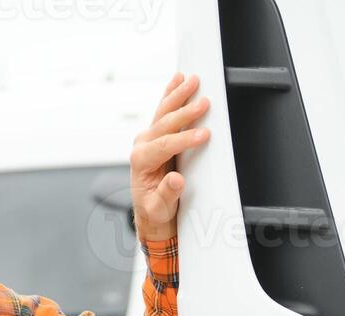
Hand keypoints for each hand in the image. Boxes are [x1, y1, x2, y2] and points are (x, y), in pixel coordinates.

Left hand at [130, 72, 210, 242]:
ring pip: (164, 111)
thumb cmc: (155, 208)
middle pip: (165, 123)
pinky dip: (172, 93)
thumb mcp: (160, 208)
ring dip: (179, 95)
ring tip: (193, 81)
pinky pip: (164, 110)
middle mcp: (142, 145)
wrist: (150, 208)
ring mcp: (148, 137)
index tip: (203, 135)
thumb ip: (167, 194)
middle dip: (185, 112)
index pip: (165, 145)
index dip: (184, 139)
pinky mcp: (156, 134)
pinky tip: (178, 79)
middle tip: (204, 103)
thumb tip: (176, 180)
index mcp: (140, 161)